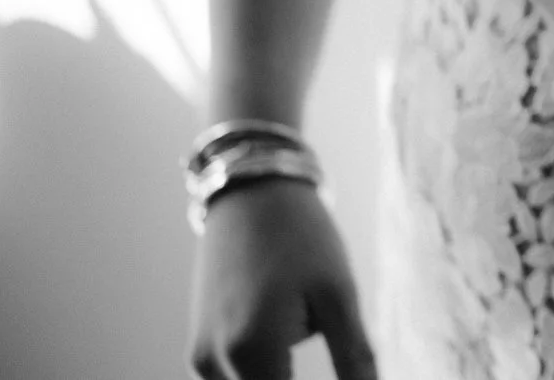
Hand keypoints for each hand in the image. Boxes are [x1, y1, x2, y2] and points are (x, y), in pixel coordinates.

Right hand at [188, 178, 377, 379]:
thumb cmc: (302, 237)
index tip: (348, 371)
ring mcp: (201, 360)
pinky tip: (282, 318)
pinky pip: (238, 379)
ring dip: (279, 377)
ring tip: (299, 313)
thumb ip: (353, 358)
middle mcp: (214, 365)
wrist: (251, 193)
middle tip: (321, 324)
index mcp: (251, 352)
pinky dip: (265, 369)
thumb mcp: (339, 295)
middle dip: (296, 379)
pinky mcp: (200, 351)